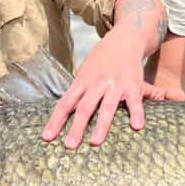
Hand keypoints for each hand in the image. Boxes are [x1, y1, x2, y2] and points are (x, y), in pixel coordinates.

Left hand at [42, 32, 183, 148]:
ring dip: (101, 125)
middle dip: (76, 127)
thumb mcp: (85, 72)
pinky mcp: (133, 85)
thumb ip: (78, 92)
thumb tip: (63, 112)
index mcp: (82, 81)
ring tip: (95, 142)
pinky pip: (135, 101)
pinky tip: (136, 126)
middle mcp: (97, 83)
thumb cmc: (102, 60)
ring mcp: (115, 84)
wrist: (124, 40)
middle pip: (85, 107)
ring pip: (107, 107)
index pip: (66, 103)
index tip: (47, 138)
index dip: (56, 120)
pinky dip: (136, 113)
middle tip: (70, 146)